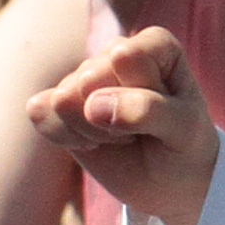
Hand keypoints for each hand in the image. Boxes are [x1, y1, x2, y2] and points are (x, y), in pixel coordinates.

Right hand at [26, 22, 220, 224]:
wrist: (168, 179)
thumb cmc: (184, 145)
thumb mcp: (185, 128)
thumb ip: (149, 110)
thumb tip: (94, 105)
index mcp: (154, 45)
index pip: (126, 57)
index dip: (143, 96)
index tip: (165, 111)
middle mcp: (114, 52)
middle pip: (88, 80)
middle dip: (114, 118)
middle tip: (141, 130)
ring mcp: (83, 76)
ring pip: (62, 100)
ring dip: (92, 131)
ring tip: (121, 135)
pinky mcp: (56, 102)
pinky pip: (40, 114)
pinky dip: (66, 138)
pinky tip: (93, 142)